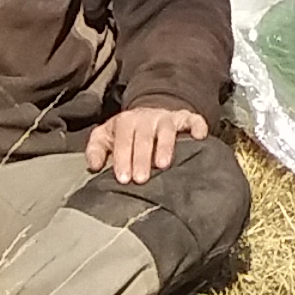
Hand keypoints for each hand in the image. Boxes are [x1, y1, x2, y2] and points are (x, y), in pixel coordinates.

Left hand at [84, 103, 209, 185]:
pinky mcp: (184, 118)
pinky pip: (193, 119)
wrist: (146, 115)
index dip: (123, 158)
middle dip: (142, 158)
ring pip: (166, 130)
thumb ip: (95, 150)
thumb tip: (94, 166)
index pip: (123, 140)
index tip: (123, 178)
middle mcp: (146, 118)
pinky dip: (197, 126)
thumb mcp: (105, 137)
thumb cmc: (124, 133)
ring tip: (163, 164)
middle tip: (141, 179)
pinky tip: (200, 137)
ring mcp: (166, 118)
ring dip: (165, 146)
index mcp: (126, 122)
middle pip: (144, 137)